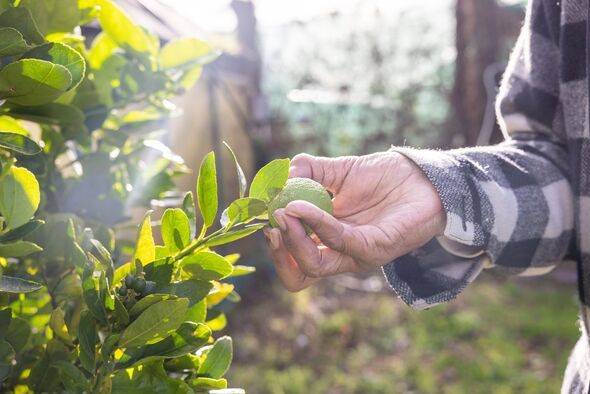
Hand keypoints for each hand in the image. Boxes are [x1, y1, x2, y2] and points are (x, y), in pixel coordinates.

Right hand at [264, 151, 445, 291]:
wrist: (422, 175)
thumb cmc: (382, 177)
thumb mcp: (336, 170)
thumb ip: (307, 171)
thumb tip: (278, 176)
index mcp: (328, 241)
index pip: (294, 262)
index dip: (276, 248)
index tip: (265, 218)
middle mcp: (341, 254)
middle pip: (299, 274)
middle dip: (279, 251)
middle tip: (271, 221)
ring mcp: (358, 254)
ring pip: (315, 265)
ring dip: (294, 239)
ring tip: (284, 211)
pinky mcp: (376, 248)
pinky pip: (340, 241)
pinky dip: (316, 223)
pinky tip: (302, 206)